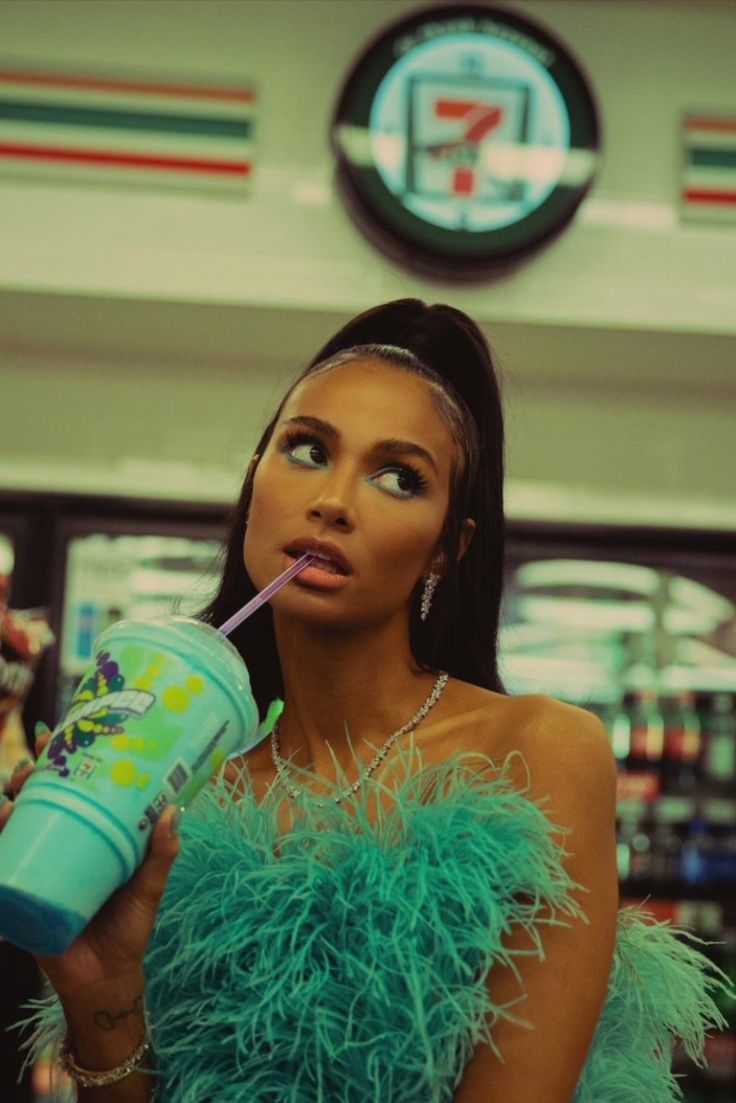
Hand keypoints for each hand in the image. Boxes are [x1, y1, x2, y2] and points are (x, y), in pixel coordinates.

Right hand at [0, 723, 180, 998]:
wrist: (106, 978)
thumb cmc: (130, 927)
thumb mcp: (149, 885)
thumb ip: (162, 853)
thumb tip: (174, 810)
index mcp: (90, 839)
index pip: (72, 791)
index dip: (60, 762)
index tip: (55, 734)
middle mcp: (61, 849)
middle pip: (38, 803)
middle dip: (29, 778)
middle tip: (33, 763)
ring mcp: (39, 871)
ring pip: (15, 829)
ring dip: (7, 805)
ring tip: (13, 793)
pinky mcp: (23, 898)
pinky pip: (3, 868)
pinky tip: (1, 824)